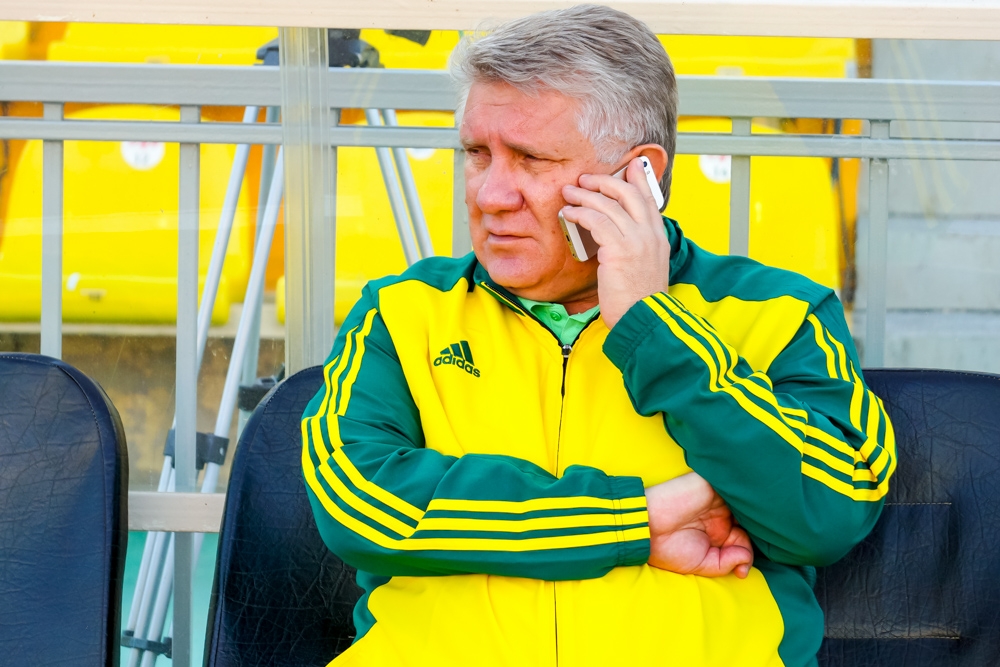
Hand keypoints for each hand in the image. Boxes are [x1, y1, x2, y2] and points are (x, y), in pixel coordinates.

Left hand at [560, 157, 670, 328]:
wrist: (643, 319)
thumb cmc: (638, 301)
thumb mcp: (644, 269)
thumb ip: (636, 249)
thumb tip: (615, 238)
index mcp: (658, 238)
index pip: (649, 199)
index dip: (640, 179)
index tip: (631, 164)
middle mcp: (650, 235)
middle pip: (628, 193)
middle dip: (604, 182)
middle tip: (585, 179)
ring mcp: (636, 240)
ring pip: (609, 204)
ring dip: (585, 195)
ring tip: (569, 193)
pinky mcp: (619, 249)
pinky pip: (596, 221)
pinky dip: (580, 213)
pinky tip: (568, 214)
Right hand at [645, 472, 753, 578]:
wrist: (647, 528)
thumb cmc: (668, 549)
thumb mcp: (703, 564)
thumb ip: (727, 562)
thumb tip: (747, 560)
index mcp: (717, 532)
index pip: (744, 538)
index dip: (747, 553)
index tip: (741, 571)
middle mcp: (719, 514)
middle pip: (748, 520)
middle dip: (753, 536)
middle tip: (744, 554)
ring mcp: (716, 498)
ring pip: (744, 502)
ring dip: (752, 515)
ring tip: (751, 532)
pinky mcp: (710, 484)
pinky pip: (733, 484)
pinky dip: (743, 495)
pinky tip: (746, 511)